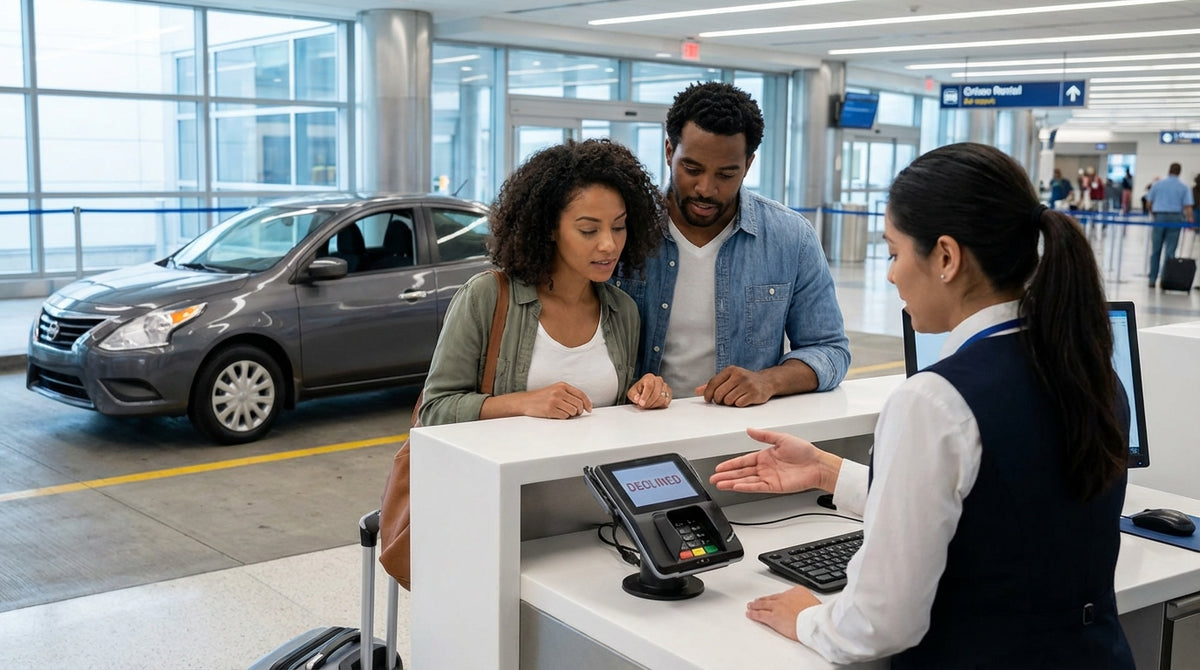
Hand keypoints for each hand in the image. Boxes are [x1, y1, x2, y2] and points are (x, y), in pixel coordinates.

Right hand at [520, 382, 592, 418]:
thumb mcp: (555, 390)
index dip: (587, 403)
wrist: (525, 401)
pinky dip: (563, 417)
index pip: (581, 394)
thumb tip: (584, 405)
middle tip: (574, 413)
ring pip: (573, 411)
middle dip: (578, 411)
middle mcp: (559, 392)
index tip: (589, 409)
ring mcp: (554, 400)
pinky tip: (556, 414)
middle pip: (579, 404)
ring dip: (570, 415)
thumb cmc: (542, 397)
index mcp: (562, 385)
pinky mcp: (550, 409)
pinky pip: (564, 417)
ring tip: (562, 412)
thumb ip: (569, 394)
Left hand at [627, 373, 671, 408]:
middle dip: (649, 402)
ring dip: (654, 404)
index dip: (645, 396)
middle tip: (644, 406)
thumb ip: (633, 395)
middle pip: (656, 393)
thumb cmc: (639, 391)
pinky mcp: (669, 393)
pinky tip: (654, 404)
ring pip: (662, 398)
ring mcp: (665, 386)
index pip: (649, 386)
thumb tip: (637, 398)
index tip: (641, 403)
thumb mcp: (632, 392)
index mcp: (649, 377)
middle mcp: (658, 380)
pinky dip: (660, 405)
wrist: (644, 392)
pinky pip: (666, 401)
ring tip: (648, 405)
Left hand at [696, 366, 772, 405]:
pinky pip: (739, 404)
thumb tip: (697, 391)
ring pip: (728, 400)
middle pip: (719, 394)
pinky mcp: (754, 393)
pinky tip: (743, 399)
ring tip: (734, 398)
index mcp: (731, 370)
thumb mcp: (728, 378)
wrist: (766, 381)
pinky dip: (738, 404)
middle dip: (719, 400)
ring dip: (729, 403)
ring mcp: (747, 384)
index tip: (708, 399)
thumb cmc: (743, 381)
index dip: (708, 394)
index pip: (713, 383)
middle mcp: (739, 375)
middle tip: (723, 400)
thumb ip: (713, 384)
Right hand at [709, 427, 838, 493]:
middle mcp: (765, 468)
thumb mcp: (782, 438)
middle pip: (741, 472)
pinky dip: (745, 487)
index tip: (719, 468)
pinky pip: (756, 487)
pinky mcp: (774, 486)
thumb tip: (749, 430)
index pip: (743, 461)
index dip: (730, 464)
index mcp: (765, 456)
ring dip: (732, 482)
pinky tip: (735, 486)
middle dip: (726, 475)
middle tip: (713, 478)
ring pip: (745, 481)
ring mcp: (768, 478)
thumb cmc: (804, 451)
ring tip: (719, 484)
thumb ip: (764, 436)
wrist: (818, 465)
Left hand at [745, 585, 820, 640]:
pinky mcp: (772, 617)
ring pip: (763, 604)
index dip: (777, 597)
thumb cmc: (817, 615)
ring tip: (751, 605)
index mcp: (797, 591)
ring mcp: (777, 607)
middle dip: (764, 599)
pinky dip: (753, 614)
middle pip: (772, 598)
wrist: (813, 621)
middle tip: (758, 600)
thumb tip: (810, 608)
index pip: (784, 594)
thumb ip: (808, 604)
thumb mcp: (816, 604)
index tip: (775, 598)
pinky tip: (749, 614)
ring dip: (756, 605)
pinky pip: (760, 615)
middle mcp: (785, 597)